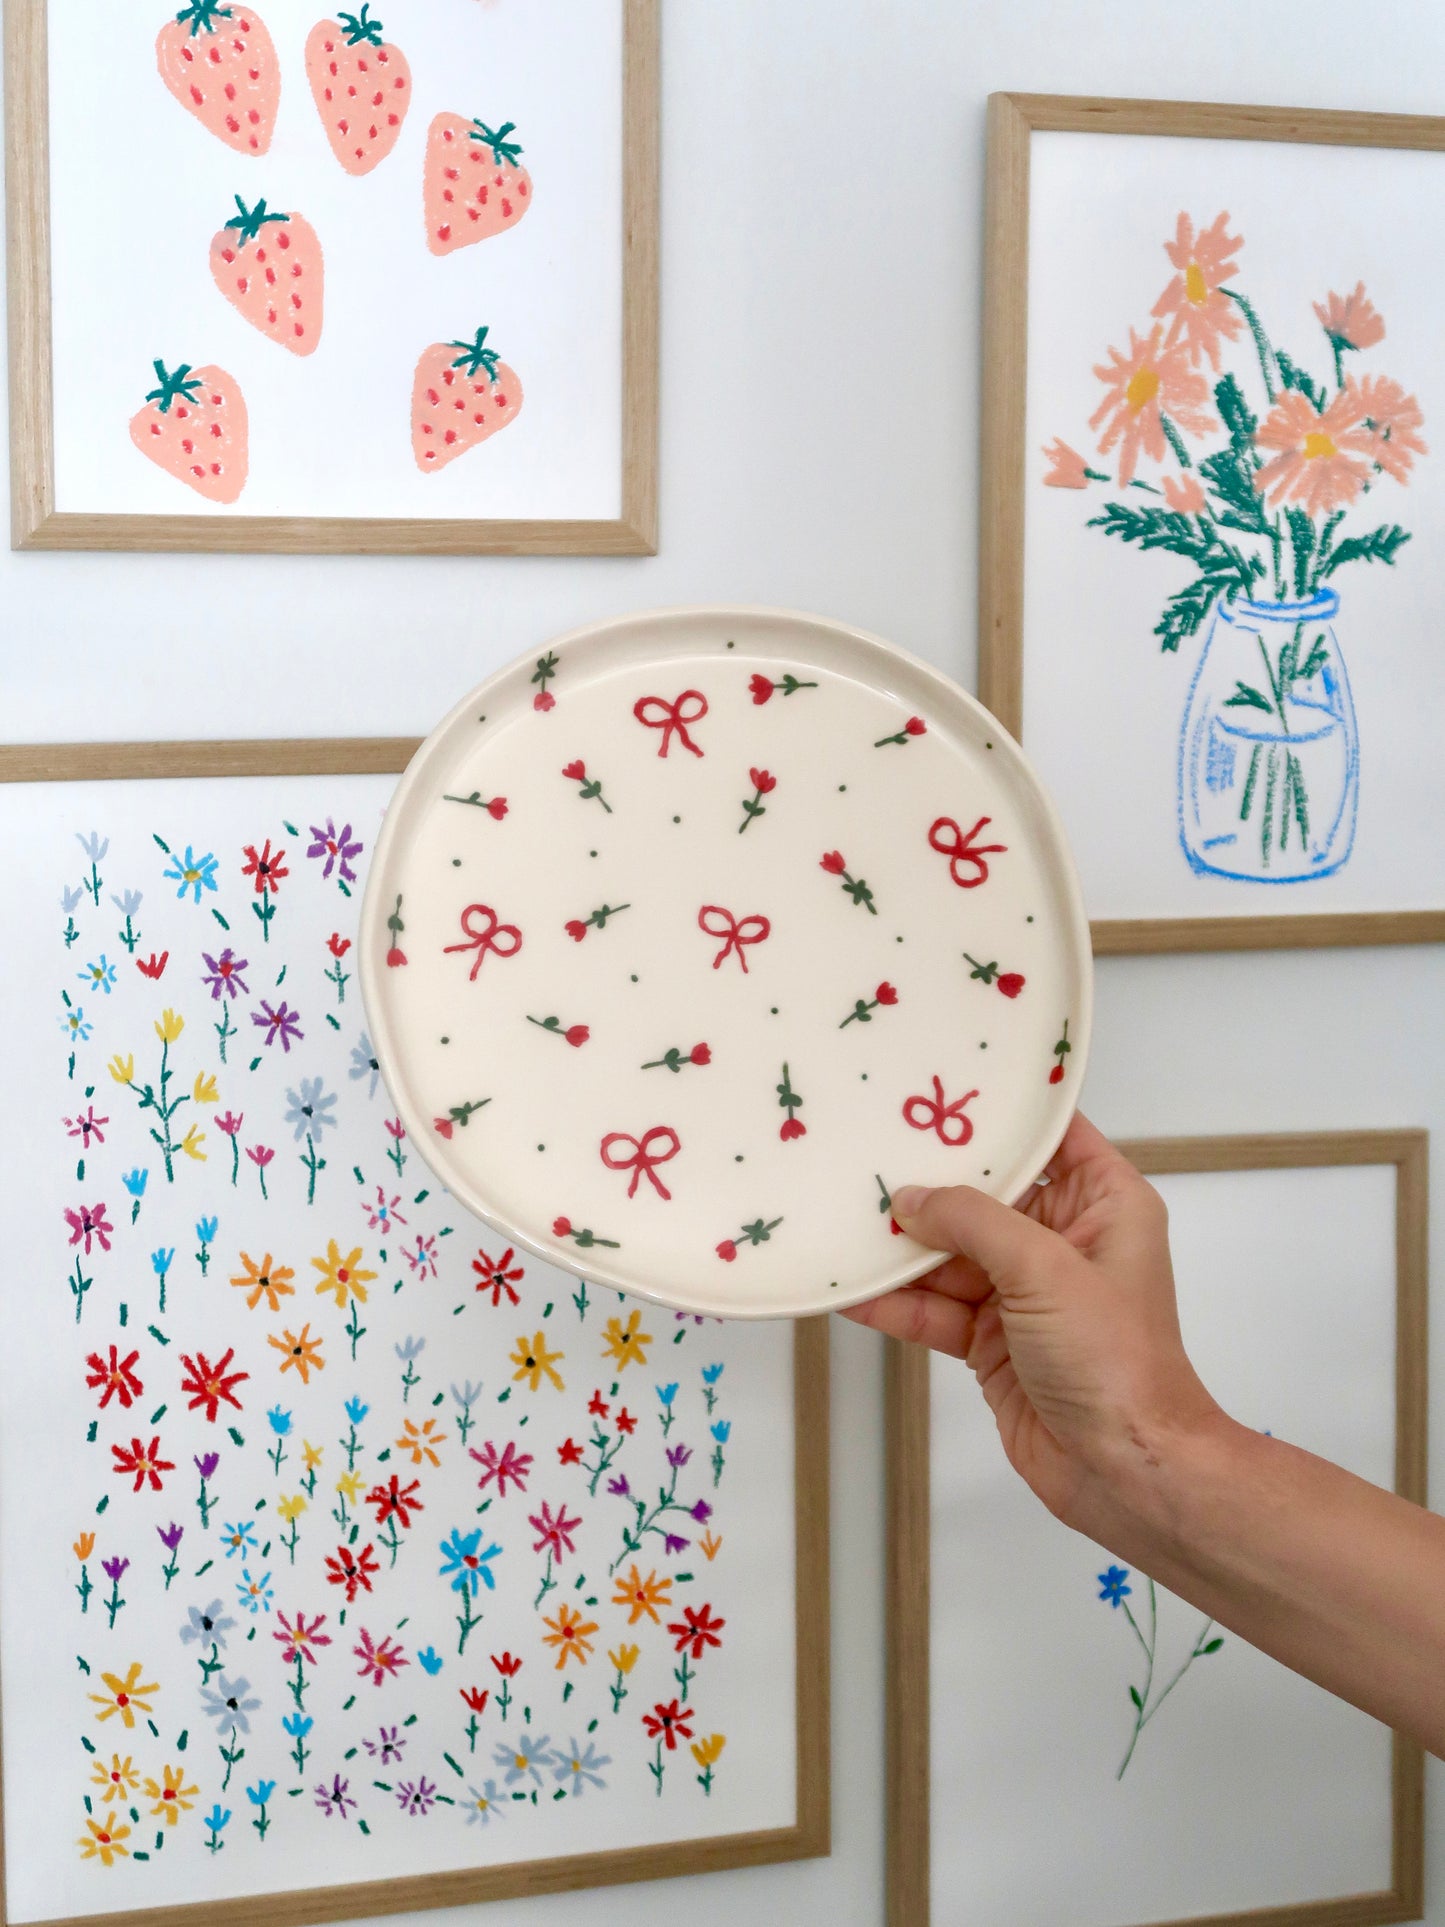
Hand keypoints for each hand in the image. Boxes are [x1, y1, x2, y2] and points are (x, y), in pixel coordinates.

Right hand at [844, 1113, 1221, 1535]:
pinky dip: (896, 1303)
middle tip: (865, 1151)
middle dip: (928, 1182)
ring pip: (950, 1254)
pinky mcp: (992, 1342)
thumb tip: (909, 1200)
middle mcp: (1064, 1239)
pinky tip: (850, 1291)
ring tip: (841, 1221)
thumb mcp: (1045, 1268)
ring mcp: (1025, 1293)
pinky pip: (935, 1309)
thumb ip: (973, 1223)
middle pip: (985, 1194)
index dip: (999, 1111)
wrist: (1126, 1470)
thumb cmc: (1114, 1357)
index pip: (1050, 1134)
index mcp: (1103, 1202)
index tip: (937, 1082)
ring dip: (901, 1248)